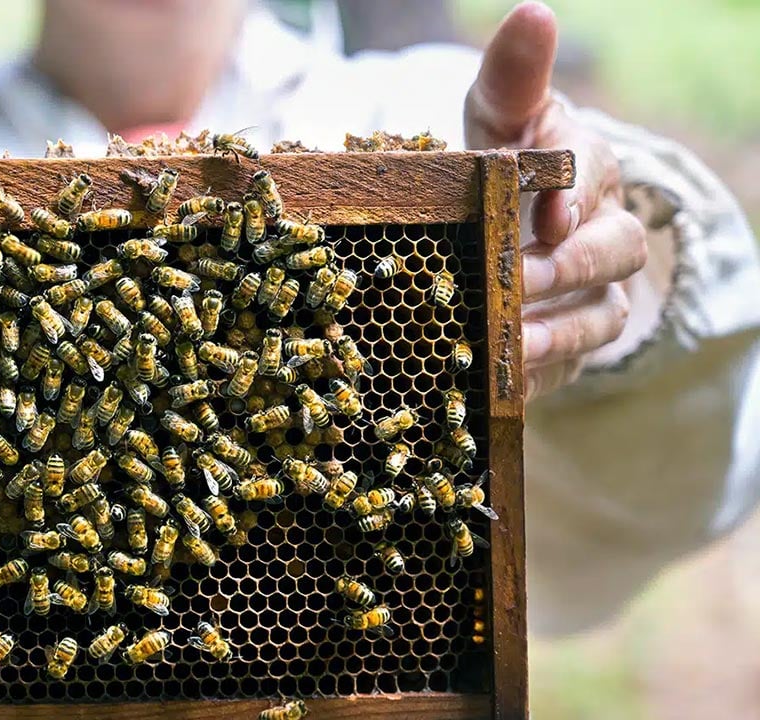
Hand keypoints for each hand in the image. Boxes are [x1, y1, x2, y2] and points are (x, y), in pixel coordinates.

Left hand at [464, 3, 647, 401]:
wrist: (487, 235)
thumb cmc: (494, 167)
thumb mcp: (494, 119)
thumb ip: (512, 77)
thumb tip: (534, 13)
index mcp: (584, 168)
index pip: (593, 172)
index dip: (572, 192)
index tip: (545, 210)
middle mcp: (600, 230)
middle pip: (610, 250)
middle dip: (564, 265)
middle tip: (514, 278)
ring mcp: (590, 292)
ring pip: (599, 315)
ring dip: (556, 328)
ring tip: (511, 337)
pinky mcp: (566, 345)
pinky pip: (566, 366)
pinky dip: (535, 372)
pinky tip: (501, 377)